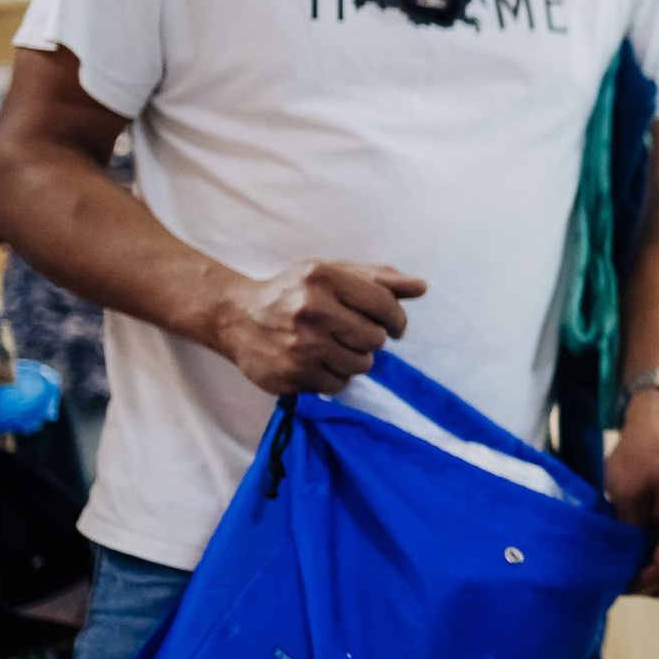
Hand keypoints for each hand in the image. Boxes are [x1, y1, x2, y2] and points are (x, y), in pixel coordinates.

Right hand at [212, 260, 425, 394]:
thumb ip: (380, 279)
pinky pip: (339, 385)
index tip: (393, 325)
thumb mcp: (333, 273)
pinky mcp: (292, 374)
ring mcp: (300, 345)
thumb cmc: (295, 292)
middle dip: (371, 338)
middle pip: (375, 339)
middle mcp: (311, 310)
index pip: (385, 306)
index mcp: (323, 277)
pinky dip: (334, 376)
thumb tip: (422, 287)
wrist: (236, 318)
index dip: (397, 319)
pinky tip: (316, 361)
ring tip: (332, 346)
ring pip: (361, 365)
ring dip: (354, 359)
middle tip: (352, 333)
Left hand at [608, 389, 658, 595]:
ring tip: (615, 566)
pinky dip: (647, 563)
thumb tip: (619, 565)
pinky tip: (626, 555)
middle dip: (639, 583)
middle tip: (607, 577)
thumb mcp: (627, 492)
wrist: (654, 433)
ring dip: (643, 575)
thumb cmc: (640, 457)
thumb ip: (628, 531)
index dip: (636, 584)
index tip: (608, 582)